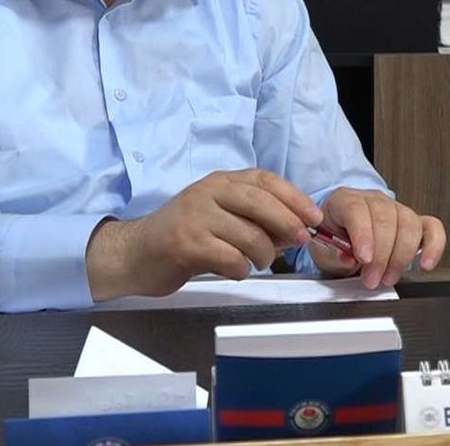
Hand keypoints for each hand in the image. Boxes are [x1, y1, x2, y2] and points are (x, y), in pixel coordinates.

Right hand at [85, 168, 323, 299]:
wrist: (135, 253)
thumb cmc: (183, 235)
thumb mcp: (219, 215)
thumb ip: (254, 217)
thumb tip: (296, 228)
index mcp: (219, 182)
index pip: (265, 180)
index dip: (294, 197)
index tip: (314, 216)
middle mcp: (207, 193)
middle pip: (260, 202)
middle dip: (288, 223)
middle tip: (301, 240)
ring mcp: (195, 217)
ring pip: (249, 235)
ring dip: (263, 254)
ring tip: (257, 261)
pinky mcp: (186, 244)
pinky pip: (231, 258)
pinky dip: (241, 269)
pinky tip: (233, 269)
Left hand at [307, 188, 445, 288]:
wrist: (342, 235)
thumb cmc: (332, 238)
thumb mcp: (322, 248)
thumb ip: (332, 253)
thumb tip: (347, 259)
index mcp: (345, 200)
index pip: (357, 210)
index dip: (363, 234)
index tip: (364, 258)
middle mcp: (373, 200)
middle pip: (386, 219)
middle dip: (381, 255)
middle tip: (372, 280)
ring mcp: (396, 209)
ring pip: (409, 224)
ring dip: (401, 256)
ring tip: (388, 277)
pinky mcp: (415, 222)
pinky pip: (432, 228)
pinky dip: (433, 246)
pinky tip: (425, 264)